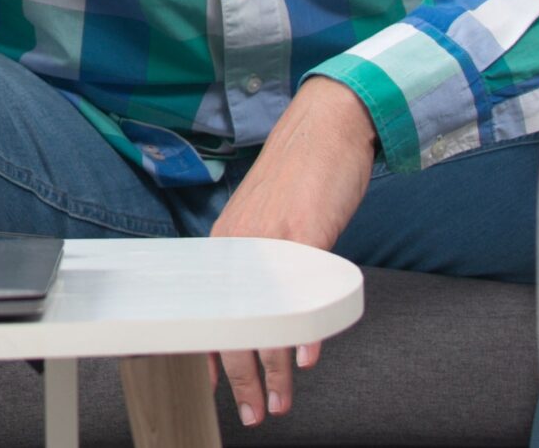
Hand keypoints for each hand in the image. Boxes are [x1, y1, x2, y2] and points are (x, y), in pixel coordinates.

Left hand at [206, 76, 376, 427]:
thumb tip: (266, 300)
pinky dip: (303, 329)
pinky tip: (305, 357)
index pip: (210, 309)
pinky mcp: (307, 230)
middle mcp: (242, 243)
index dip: (210, 352)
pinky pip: (300, 291)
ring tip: (279, 401)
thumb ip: (264, 259)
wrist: (328, 125)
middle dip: (241, 377)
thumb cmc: (302, 173)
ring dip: (274, 368)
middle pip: (232, 323)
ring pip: (265, 316)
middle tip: (253, 413)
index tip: (214, 388)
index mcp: (229, 242)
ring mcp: (273, 237)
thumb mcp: (270, 220)